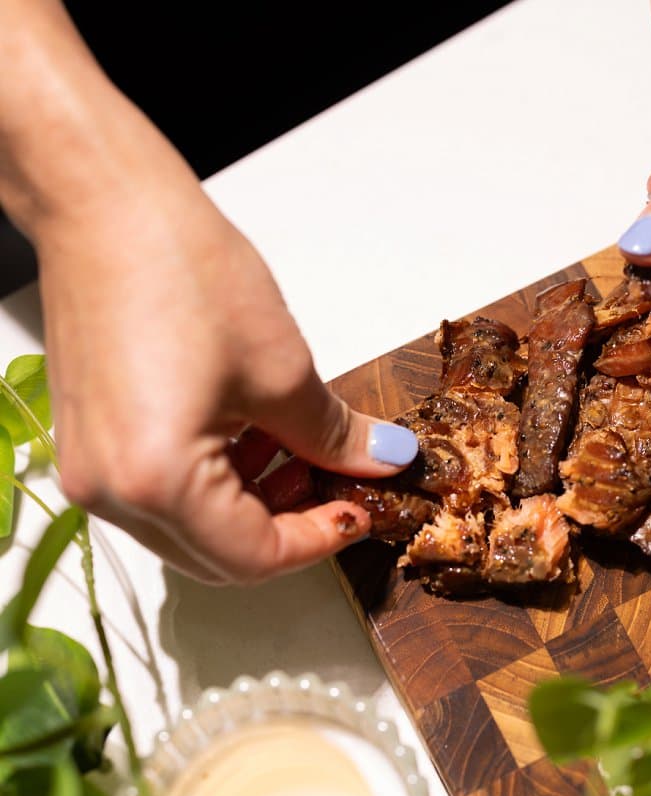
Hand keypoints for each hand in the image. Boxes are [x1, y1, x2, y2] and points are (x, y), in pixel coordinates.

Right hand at [0, 1, 414, 583]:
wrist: (104, 205)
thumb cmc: (181, 270)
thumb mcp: (282, 367)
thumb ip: (335, 435)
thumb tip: (380, 463)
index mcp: (154, 482)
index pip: (252, 557)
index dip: (320, 538)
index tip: (363, 508)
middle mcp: (107, 492)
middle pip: (217, 554)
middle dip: (290, 525)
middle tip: (341, 481)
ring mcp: (91, 470)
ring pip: (193, 526)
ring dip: (257, 502)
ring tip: (304, 448)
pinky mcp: (93, 443)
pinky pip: (164, 492)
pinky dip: (220, 479)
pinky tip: (258, 435)